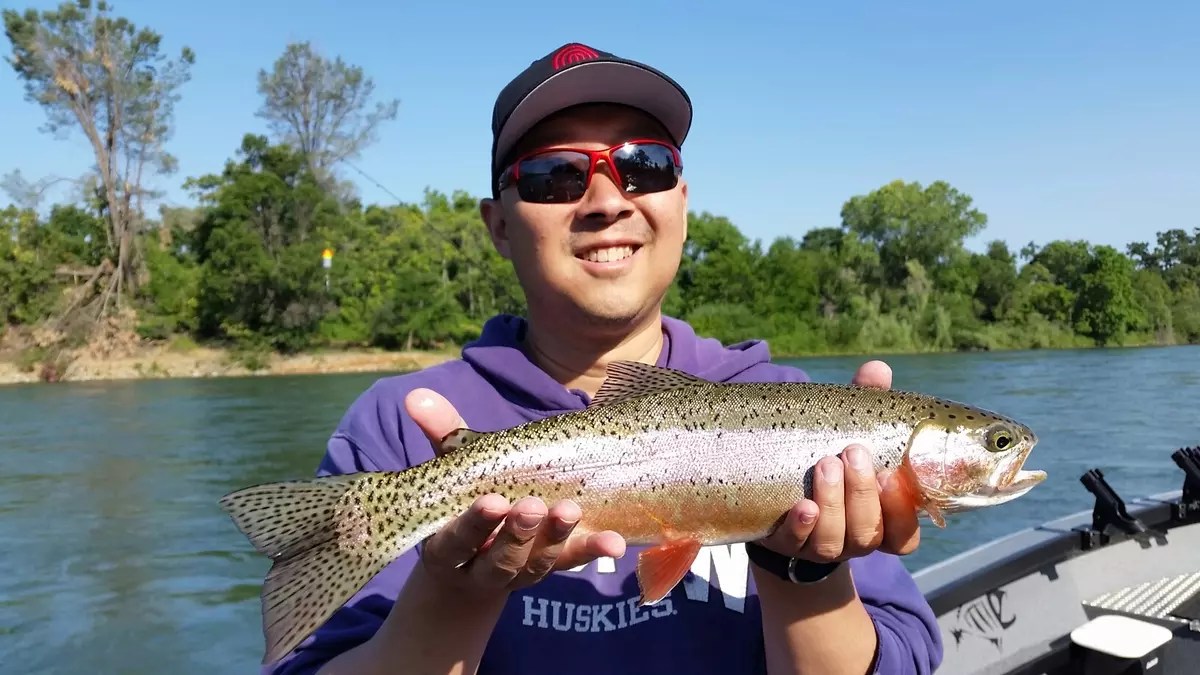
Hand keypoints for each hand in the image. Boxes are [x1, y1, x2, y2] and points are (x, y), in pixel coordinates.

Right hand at [402, 388, 625, 597]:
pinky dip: (592, 550)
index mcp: (448, 546)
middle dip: (519, 533)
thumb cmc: (460, 501)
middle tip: (533, 505)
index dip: (475, 524)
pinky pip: (572, 561)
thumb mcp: (450, 469)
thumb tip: (416, 395)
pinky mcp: (551, 567)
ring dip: (555, 538)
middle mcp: (483, 566)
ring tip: (569, 509)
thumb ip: (439, 435)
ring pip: (537, 562)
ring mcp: (520, 572)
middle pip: (502, 558)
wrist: (471, 566)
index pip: (457, 540)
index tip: (492, 502)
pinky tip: (614, 542)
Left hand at [758, 360, 920, 562]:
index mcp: (880, 520)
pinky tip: (803, 507)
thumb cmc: (828, 453)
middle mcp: (854, 538)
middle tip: (852, 453)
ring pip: (834, 541)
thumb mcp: (847, 430)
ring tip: (825, 465)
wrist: (775, 487)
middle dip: (861, 494)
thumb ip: (866, 404)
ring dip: (833, 503)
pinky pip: (796, 543)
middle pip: (868, 533)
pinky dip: (802, 526)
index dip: (901, 513)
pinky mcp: (786, 542)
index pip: (904, 535)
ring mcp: (820, 544)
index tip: (891, 477)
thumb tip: (878, 370)